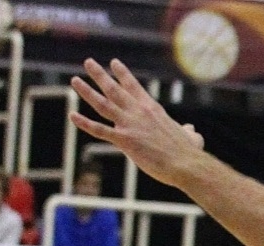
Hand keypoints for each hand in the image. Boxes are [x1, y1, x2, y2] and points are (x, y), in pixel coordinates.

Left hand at [69, 59, 206, 185]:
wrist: (186, 164)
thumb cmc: (190, 153)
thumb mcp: (191, 138)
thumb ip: (189, 131)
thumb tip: (191, 130)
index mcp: (152, 109)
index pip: (134, 86)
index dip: (122, 74)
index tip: (113, 62)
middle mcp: (138, 112)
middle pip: (114, 89)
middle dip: (100, 75)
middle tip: (88, 63)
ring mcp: (130, 125)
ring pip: (103, 104)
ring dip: (87, 91)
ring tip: (75, 80)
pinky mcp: (125, 140)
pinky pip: (100, 130)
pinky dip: (85, 123)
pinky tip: (72, 116)